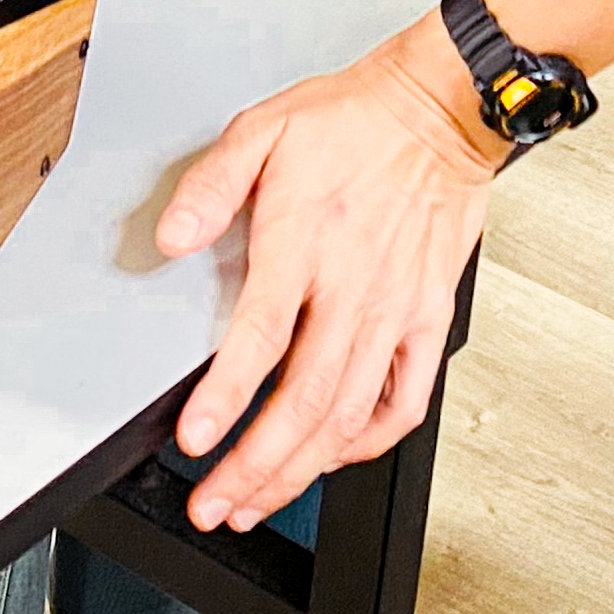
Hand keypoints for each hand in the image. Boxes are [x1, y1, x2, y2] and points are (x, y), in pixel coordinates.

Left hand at [160, 19, 503, 532]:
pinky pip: (405, 400)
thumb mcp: (264, 129)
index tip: (195, 440)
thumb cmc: (354, 121)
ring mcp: (397, 309)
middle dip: (255, 465)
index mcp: (305, 242)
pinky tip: (334, 458)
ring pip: (349, 414)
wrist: (442, 111)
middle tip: (214, 502)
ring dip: (300, 468)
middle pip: (305, 399)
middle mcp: (355, 286)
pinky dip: (368, 442)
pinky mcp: (430, 319)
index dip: (226, 398)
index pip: (262, 337)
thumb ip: (211, 185)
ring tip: (256, 500)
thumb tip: (171, 237)